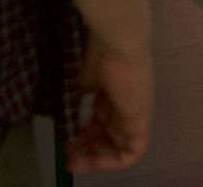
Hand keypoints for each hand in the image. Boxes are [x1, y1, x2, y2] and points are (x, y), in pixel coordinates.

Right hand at [64, 33, 153, 171]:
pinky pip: (133, 151)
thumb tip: (61, 121)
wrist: (117, 40)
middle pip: (109, 138)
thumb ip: (74, 102)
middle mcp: (125, 106)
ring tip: (74, 162)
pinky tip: (95, 162)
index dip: (82, 138)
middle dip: (87, 152)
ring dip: (97, 160)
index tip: (64, 144)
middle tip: (67, 159)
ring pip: (120, 148)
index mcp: (112, 95)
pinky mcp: (141, 120)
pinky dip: (114, 162)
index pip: (99, 124)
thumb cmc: (98, 54)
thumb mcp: (80, 83)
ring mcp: (135, 113)